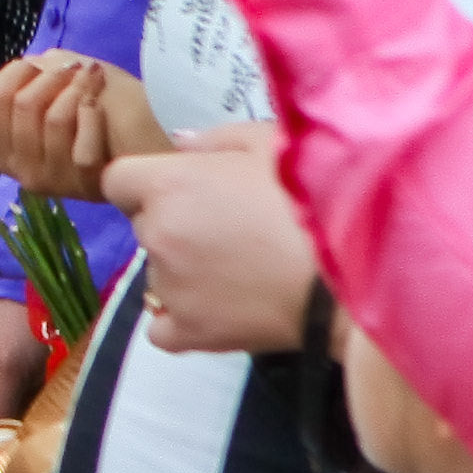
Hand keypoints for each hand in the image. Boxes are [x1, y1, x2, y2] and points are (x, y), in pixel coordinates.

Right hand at [0, 51, 156, 203]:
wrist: (150, 128)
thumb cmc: (96, 100)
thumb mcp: (43, 86)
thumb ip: (0, 95)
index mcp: (3, 145)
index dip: (15, 73)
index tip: (38, 63)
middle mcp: (20, 168)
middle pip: (20, 105)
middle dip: (51, 77)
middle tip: (75, 69)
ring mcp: (51, 181)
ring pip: (51, 120)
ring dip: (77, 91)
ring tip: (93, 81)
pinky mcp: (82, 186)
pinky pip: (79, 146)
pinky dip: (93, 117)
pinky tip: (101, 108)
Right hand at [0, 292, 50, 446]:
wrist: (42, 291)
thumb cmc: (13, 326)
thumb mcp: (2, 369)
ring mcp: (0, 396)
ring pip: (4, 436)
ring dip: (18, 448)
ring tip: (34, 468)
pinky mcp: (25, 394)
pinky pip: (26, 423)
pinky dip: (34, 433)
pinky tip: (47, 445)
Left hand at [108, 123, 318, 355]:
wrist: (354, 274)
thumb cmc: (316, 199)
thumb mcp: (272, 143)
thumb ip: (214, 139)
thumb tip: (177, 144)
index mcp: (168, 184)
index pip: (118, 180)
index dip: (146, 183)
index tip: (181, 190)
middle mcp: (157, 234)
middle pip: (144, 225)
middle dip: (174, 223)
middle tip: (229, 228)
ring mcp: (168, 287)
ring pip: (157, 273)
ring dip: (184, 270)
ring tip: (242, 269)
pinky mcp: (189, 333)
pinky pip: (162, 327)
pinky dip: (183, 319)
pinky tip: (220, 307)